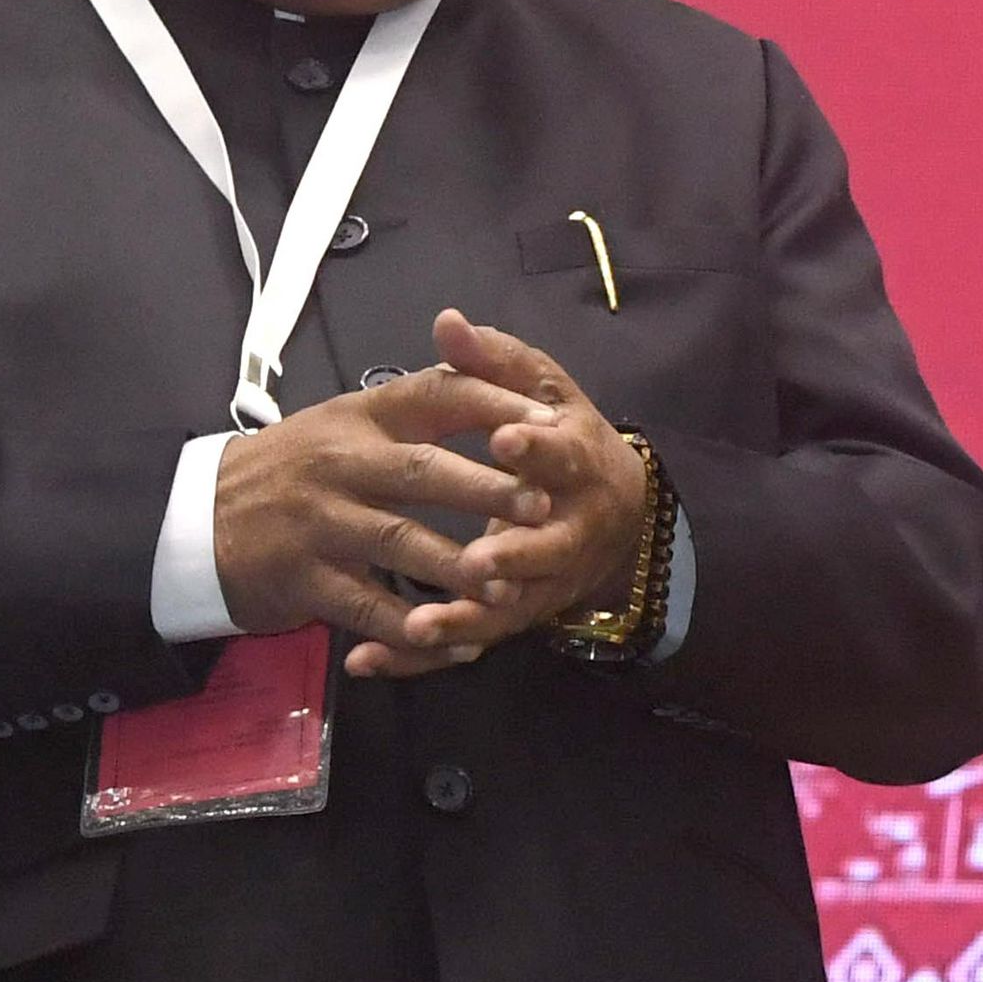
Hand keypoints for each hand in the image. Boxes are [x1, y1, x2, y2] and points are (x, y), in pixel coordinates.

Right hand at [208, 364, 554, 671]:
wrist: (192, 519)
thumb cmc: (290, 470)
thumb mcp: (342, 424)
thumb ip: (411, 406)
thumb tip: (486, 371)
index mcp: (359, 419)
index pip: (433, 395)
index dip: (493, 404)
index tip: (550, 421)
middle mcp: (339, 464)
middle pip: (423, 472)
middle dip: (488, 490)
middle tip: (544, 507)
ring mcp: (318, 523)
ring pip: (400, 544)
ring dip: (459, 567)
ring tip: (508, 586)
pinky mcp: (302, 579)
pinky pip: (368, 608)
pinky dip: (415, 628)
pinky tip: (458, 642)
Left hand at [364, 308, 654, 674]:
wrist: (615, 515)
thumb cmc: (564, 443)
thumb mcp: (540, 391)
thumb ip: (495, 361)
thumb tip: (448, 321)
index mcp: (578, 465)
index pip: (563, 456)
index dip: (537, 450)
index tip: (505, 439)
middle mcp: (570, 529)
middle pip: (547, 548)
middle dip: (514, 556)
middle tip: (478, 561)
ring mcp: (542, 581)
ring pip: (506, 608)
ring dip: (463, 620)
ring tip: (418, 625)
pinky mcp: (513, 617)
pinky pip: (464, 643)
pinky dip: (418, 657)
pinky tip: (368, 660)